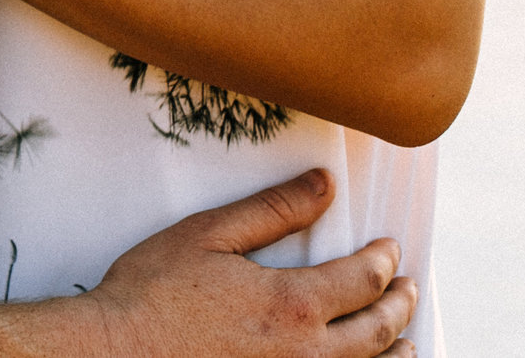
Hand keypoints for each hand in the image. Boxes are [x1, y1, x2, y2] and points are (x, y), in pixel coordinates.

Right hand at [80, 169, 416, 357]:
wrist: (115, 353)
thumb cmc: (153, 293)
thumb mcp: (209, 234)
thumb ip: (272, 210)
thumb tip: (323, 184)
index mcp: (293, 304)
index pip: (363, 279)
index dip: (383, 261)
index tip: (389, 249)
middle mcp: (307, 354)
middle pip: (378, 332)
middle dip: (400, 305)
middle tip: (409, 289)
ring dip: (396, 353)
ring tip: (407, 340)